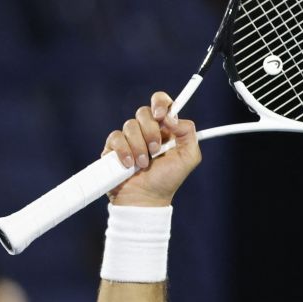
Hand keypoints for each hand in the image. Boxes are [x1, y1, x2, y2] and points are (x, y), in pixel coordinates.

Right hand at [101, 92, 201, 206]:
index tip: (161, 116)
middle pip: (144, 112)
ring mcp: (129, 138)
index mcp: (166, 129)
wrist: (145, 198)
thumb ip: (188, 133)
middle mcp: (147, 130)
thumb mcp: (189, 157)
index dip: (160, 103)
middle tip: (156, 150)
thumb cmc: (167, 180)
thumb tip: (171, 117)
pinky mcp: (113, 147)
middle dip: (151, 132)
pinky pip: (115, 137)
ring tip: (144, 164)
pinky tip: (129, 165)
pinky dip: (124, 151)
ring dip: (139, 146)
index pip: (162, 103)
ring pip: (130, 125)